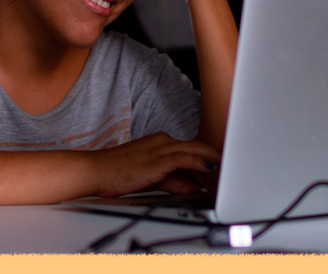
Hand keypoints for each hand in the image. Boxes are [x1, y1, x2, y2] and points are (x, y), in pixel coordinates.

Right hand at [89, 132, 220, 197]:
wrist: (95, 171)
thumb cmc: (117, 174)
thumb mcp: (152, 178)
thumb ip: (174, 181)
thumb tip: (193, 186)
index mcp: (160, 143)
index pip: (192, 150)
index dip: (209, 161)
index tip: (223, 172)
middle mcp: (162, 142)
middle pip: (198, 147)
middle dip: (216, 159)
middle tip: (232, 170)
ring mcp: (159, 148)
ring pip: (195, 150)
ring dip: (213, 162)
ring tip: (228, 172)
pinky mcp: (156, 158)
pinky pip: (184, 158)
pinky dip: (199, 162)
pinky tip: (211, 168)